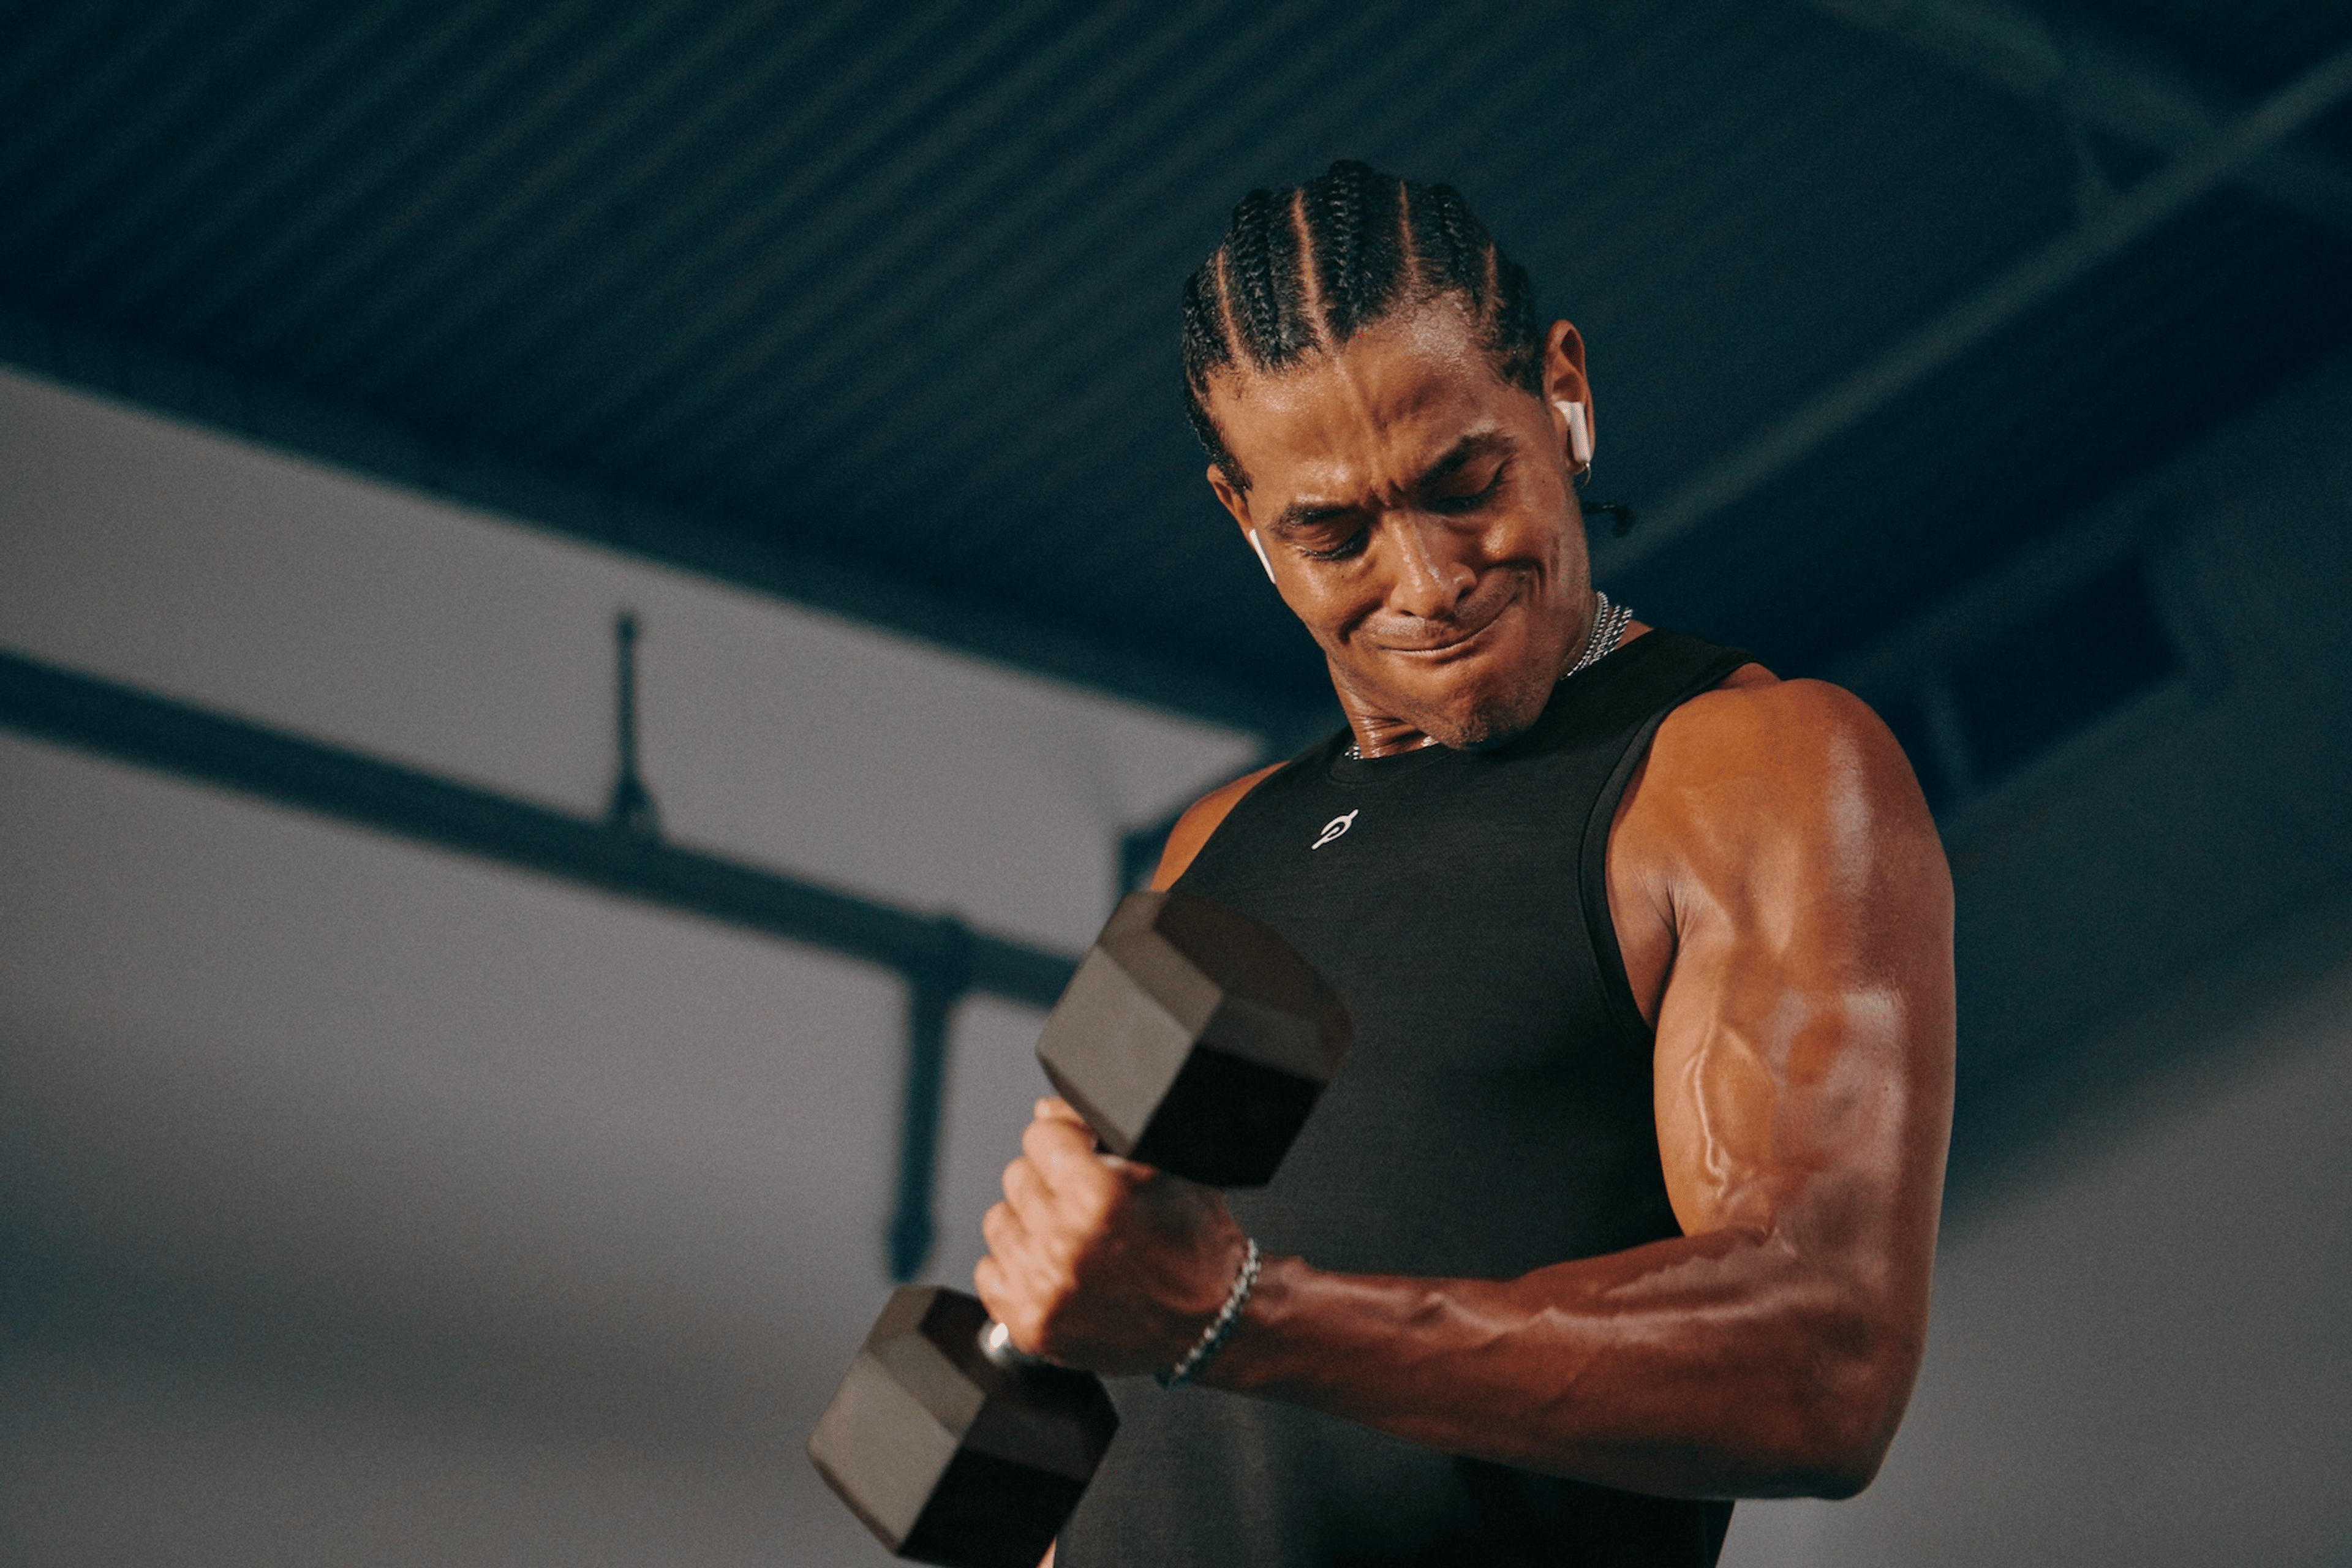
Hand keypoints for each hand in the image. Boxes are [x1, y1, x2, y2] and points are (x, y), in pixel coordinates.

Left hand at [974, 1098, 1248, 1375]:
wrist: (1210, 1318)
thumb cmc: (1194, 1241)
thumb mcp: (1165, 1165)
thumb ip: (1103, 1126)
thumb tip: (1045, 1111)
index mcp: (1098, 1195)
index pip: (1039, 1135)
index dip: (1068, 1140)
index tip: (1086, 1156)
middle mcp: (1064, 1244)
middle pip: (1017, 1176)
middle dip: (1050, 1181)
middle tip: (1087, 1204)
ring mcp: (1044, 1290)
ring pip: (999, 1222)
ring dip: (1030, 1224)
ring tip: (1073, 1239)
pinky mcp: (1032, 1326)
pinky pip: (989, 1272)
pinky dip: (1017, 1269)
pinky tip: (1057, 1270)